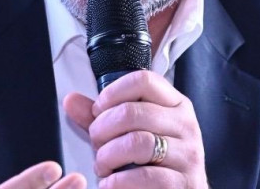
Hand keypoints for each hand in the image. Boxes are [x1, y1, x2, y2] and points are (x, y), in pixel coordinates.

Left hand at [64, 71, 207, 187]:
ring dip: (108, 156)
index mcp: (174, 104)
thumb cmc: (153, 160)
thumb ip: (102, 117)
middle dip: (102, 129)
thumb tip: (71, 101)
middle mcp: (185, 125)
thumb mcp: (130, 132)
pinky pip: (143, 176)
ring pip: (137, 143)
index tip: (98, 110)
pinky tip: (110, 183)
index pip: (143, 81)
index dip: (112, 93)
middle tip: (96, 143)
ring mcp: (188, 154)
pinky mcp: (182, 183)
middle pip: (133, 112)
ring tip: (102, 166)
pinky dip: (117, 181)